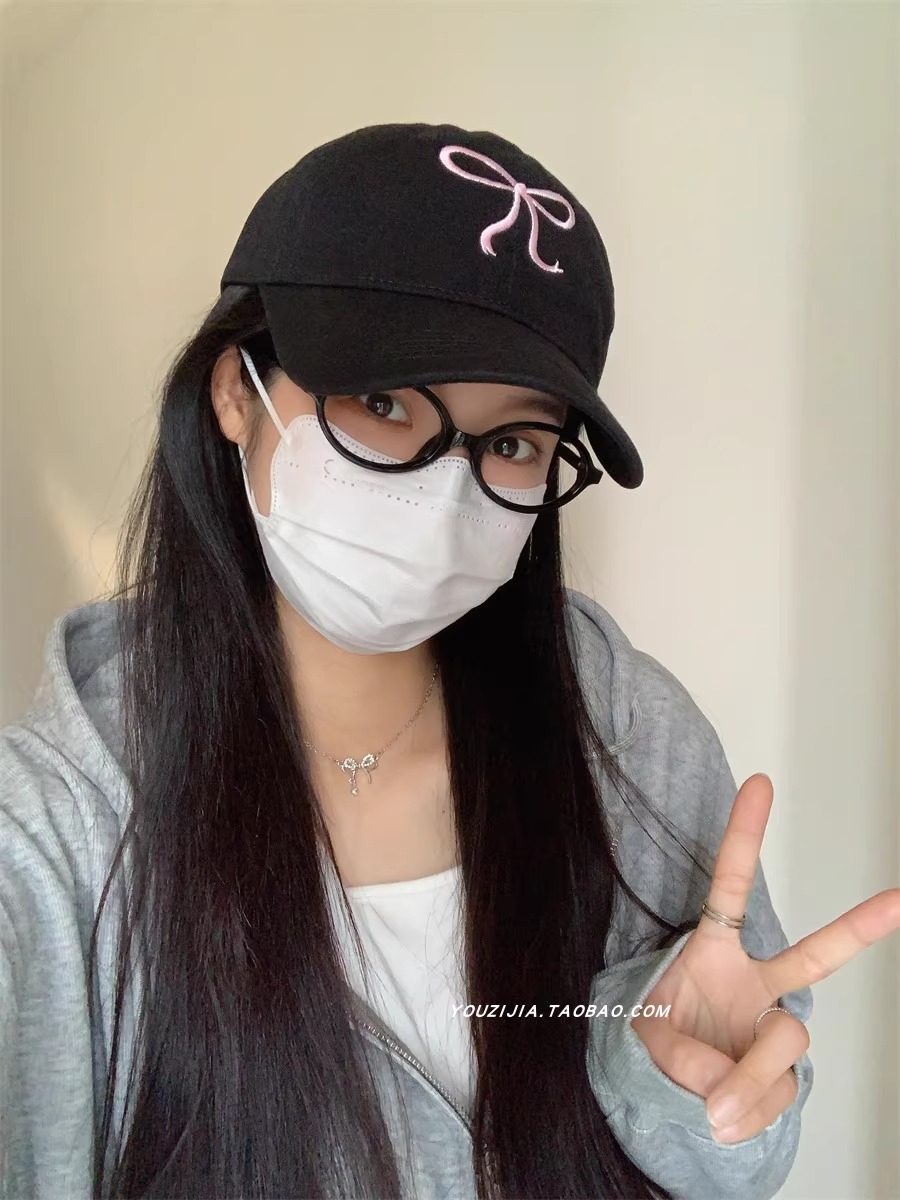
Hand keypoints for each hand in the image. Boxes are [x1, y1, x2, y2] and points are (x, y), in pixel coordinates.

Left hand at [630, 773, 899, 1143]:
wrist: (669, 1092)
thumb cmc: (657, 1040)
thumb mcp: (646, 1038)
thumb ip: (683, 1060)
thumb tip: (726, 1096)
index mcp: (712, 950)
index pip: (729, 887)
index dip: (744, 836)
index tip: (762, 783)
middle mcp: (754, 981)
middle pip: (810, 959)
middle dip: (857, 928)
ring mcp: (774, 1025)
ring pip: (788, 1039)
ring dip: (750, 1078)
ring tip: (713, 1106)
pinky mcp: (783, 1071)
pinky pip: (780, 1092)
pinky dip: (749, 1111)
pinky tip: (727, 1118)